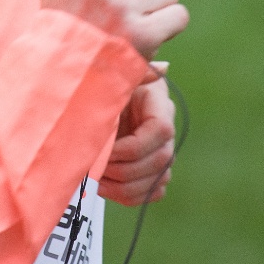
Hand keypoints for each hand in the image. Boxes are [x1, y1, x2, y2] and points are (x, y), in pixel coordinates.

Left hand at [99, 76, 175, 205]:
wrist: (103, 103)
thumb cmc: (107, 87)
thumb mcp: (114, 80)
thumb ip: (131, 74)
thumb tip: (163, 67)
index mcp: (159, 105)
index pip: (161, 130)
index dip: (134, 146)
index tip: (106, 150)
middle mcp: (167, 133)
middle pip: (160, 160)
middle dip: (124, 169)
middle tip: (96, 167)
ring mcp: (163, 154)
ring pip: (156, 182)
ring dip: (123, 187)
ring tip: (96, 180)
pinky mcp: (154, 172)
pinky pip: (151, 194)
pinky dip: (128, 196)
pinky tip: (104, 187)